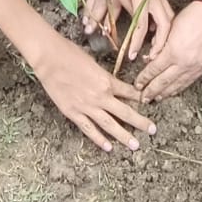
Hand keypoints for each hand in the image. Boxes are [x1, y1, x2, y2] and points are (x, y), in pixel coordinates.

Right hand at [32, 34, 156, 152]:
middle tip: (152, 130)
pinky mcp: (73, 113)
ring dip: (123, 136)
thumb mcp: (93, 61)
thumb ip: (103, 75)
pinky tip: (108, 148)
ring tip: (135, 145)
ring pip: (109, 125)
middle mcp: (100, 96)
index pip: (128, 92)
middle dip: (140, 122)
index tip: (147, 103)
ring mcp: (87, 107)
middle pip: (125, 113)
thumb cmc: (70, 53)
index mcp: (107, 80)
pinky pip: (89, 129)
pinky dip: (99, 139)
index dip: (139, 98)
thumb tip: (109, 82)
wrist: (49, 58)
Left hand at [135, 0, 201, 101]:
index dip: (144, 78)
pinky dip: (179, 88)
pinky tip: (173, 91)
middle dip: (152, 91)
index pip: (154, 69)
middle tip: (143, 98)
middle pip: (164, 81)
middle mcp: (184, 62)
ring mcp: (196, 66)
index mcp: (173, 50)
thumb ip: (160, 45)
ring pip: (177, 84)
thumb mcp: (170, 28)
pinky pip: (189, 81)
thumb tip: (150, 59)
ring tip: (156, 98)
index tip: (137, 84)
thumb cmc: (192, 15)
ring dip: (165, 93)